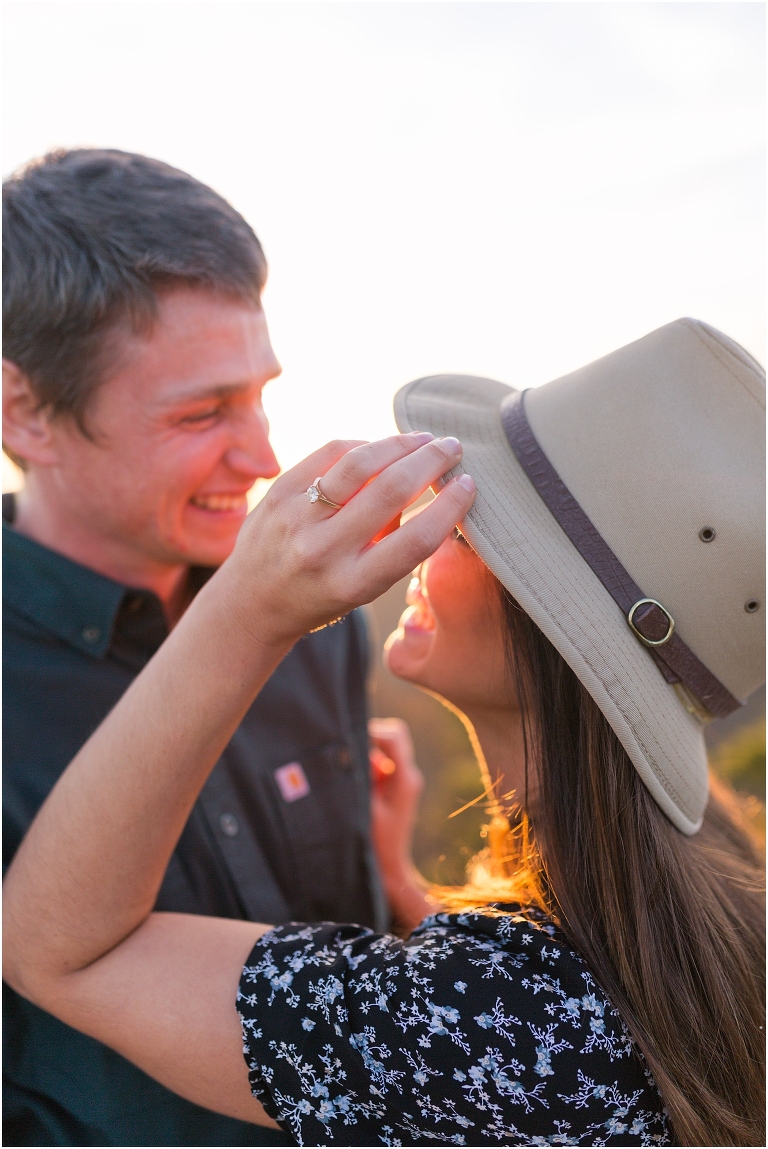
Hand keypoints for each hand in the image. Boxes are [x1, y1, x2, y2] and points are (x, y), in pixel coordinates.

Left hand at [226, 433, 475, 647]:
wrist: (252, 602)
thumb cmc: (321, 594)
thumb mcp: (363, 588)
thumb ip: (393, 544)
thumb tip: (429, 485)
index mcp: (352, 583)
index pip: (415, 539)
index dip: (450, 506)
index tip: (468, 485)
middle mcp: (323, 550)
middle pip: (392, 490)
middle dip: (431, 461)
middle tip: (452, 449)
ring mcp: (297, 518)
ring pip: (359, 463)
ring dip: (400, 443)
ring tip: (423, 439)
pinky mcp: (278, 493)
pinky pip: (329, 453)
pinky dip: (362, 445)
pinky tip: (380, 447)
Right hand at [369, 718, 434, 932]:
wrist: (388, 871)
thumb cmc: (375, 842)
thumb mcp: (364, 807)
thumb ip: (362, 775)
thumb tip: (356, 748)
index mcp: (405, 778)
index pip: (393, 735)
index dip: (371, 731)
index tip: (350, 743)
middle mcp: (408, 775)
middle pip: (390, 737)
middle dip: (367, 744)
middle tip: (350, 764)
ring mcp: (403, 781)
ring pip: (382, 751)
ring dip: (365, 760)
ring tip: (353, 784)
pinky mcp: (395, 788)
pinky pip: (380, 766)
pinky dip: (367, 770)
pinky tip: (357, 791)